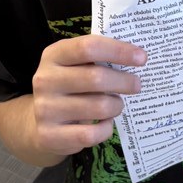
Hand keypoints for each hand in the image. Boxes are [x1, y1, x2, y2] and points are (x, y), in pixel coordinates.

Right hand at [31, 35, 144, 154]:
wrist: (40, 122)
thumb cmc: (69, 86)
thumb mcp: (75, 66)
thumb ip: (98, 58)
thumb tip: (136, 57)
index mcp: (54, 55)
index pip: (88, 47)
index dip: (119, 51)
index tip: (141, 58)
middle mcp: (45, 80)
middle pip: (96, 77)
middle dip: (124, 81)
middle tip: (136, 85)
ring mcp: (46, 109)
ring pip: (98, 107)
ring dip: (116, 106)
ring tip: (117, 104)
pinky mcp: (50, 135)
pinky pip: (91, 134)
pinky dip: (106, 129)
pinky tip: (106, 122)